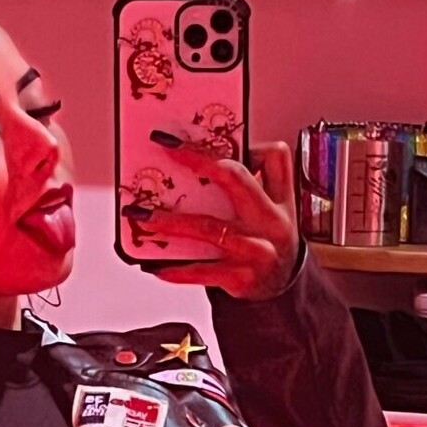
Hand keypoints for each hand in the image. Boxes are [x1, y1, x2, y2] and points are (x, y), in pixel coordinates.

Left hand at [144, 139, 300, 299]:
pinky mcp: (242, 278)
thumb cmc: (268, 241)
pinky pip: (203, 271)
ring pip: (209, 227)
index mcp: (280, 199)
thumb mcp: (273, 210)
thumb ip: (251, 184)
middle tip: (168, 150)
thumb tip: (198, 162)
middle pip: (237, 178)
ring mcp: (258, 250)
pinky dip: (177, 269)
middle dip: (199, 161)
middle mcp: (272, 221)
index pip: (274, 157)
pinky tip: (156, 266)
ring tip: (142, 215)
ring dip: (171, 221)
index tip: (213, 137)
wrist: (284, 290)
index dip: (245, 143)